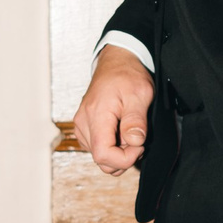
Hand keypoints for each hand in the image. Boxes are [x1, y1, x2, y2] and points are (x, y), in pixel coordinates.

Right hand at [72, 49, 156, 173]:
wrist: (116, 62)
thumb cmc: (127, 75)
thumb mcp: (139, 94)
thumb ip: (136, 120)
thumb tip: (135, 142)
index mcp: (96, 115)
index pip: (103, 155)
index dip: (125, 158)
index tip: (140, 145)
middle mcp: (83, 123)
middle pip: (101, 160)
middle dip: (123, 157)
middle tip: (137, 138)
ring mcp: (81, 126)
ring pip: (99, 157)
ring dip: (118, 153)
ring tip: (130, 132)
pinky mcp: (84, 128)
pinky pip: (97, 148)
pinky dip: (111, 147)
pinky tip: (121, 133)